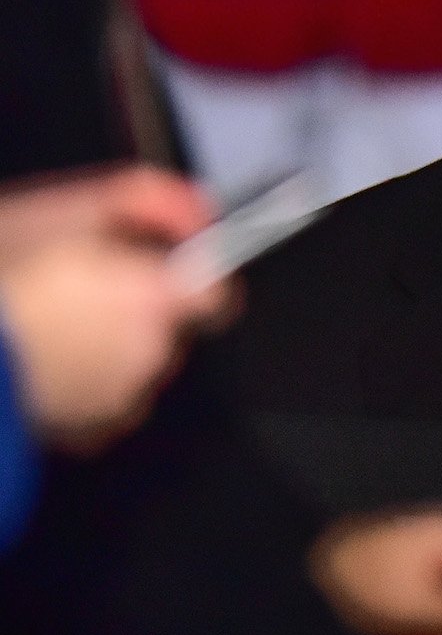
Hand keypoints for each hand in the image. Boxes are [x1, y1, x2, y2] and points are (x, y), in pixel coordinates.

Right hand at [0, 169, 230, 450]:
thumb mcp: (61, 210)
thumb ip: (146, 200)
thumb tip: (197, 205)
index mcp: (156, 298)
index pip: (215, 292)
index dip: (190, 276)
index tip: (156, 264)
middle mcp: (149, 355)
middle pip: (167, 326)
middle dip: (131, 305)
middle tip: (72, 285)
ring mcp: (117, 400)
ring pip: (128, 364)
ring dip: (99, 344)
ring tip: (41, 322)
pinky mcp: (83, 434)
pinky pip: (97, 403)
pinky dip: (75, 384)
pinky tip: (33, 360)